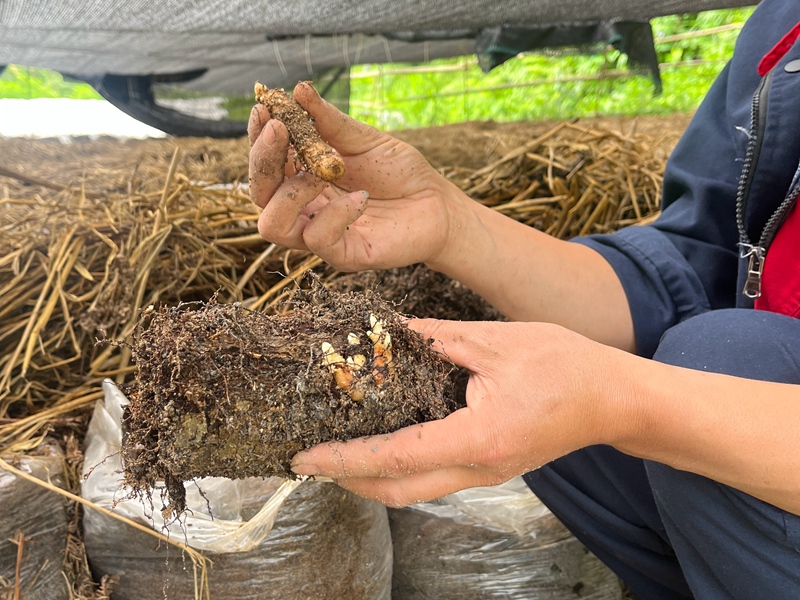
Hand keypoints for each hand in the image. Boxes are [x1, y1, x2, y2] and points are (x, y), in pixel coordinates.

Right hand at [248, 82, 464, 270]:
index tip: (263, 109)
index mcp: (303, 180)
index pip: (266, 165)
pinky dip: (336, 215)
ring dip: (290, 193)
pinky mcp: (344, 255)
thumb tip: (298, 90)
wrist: (438, 203)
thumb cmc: (399, 172)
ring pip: (273, 226)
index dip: (257, 139)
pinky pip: (318, 239)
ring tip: (322, 171)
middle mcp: (305, 209)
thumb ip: (330, 121)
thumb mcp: (363, 140)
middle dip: (263, 160)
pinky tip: (362, 197)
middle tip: (279, 130)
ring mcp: (321, 234)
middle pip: (260, 195)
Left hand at [290, 318, 631, 506]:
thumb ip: (435, 338)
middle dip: (346, 479)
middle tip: (308, 458)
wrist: (614, 398)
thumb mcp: (495, 340)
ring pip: (413, 491)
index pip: (394, 457)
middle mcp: (479, 467)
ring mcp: (486, 474)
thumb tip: (387, 331)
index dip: (343, 458)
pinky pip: (433, 479)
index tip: (305, 456)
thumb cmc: (565, 365)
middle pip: (396, 491)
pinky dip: (398, 469)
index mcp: (479, 438)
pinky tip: (383, 443)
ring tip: (336, 452)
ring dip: (370, 477)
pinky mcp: (490, 467)